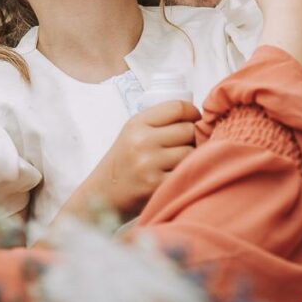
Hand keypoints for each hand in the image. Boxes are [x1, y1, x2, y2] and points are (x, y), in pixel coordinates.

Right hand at [87, 100, 199, 217]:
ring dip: (191, 157)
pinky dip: (185, 174)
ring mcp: (149, 164)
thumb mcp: (133, 133)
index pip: (178, 107)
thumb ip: (160, 122)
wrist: (103, 194)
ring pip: (191, 152)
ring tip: (178, 162)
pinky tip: (175, 176)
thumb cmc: (124, 162)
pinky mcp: (156, 185)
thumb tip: (197, 119)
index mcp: (137, 124)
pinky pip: (185, 172)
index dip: (193, 112)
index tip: (195, 120)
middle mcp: (142, 141)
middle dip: (193, 137)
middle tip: (186, 145)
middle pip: (189, 130)